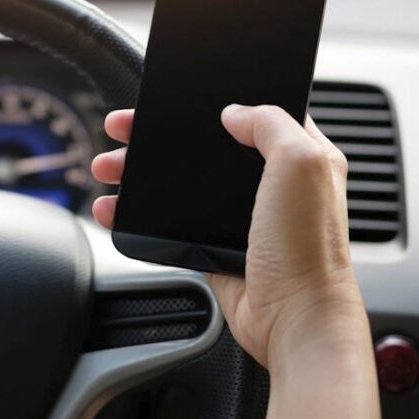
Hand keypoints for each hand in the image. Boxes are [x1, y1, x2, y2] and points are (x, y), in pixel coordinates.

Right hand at [91, 105, 374, 377]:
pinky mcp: (214, 244)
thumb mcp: (302, 164)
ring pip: (179, 182)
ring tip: (108, 168)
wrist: (293, 319)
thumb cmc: (309, 249)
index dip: (212, 101)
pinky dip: (137, 213)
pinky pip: (169, 221)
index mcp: (300, 156)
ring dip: (140, 172)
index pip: (253, 112)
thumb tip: (234, 111)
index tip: (173, 98)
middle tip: (124, 130)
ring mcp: (240, 215)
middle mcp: (270, 183)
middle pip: (202, 145)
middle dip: (157, 136)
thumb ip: (270, 123)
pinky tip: (114, 207)